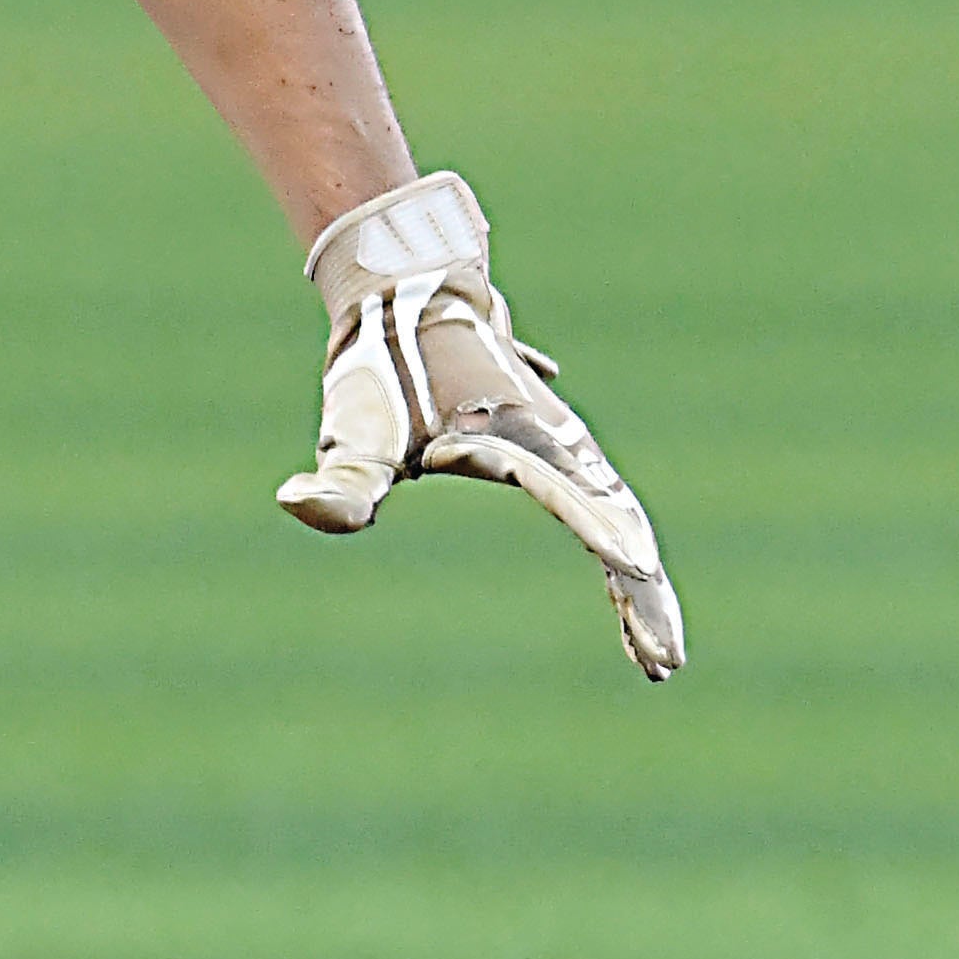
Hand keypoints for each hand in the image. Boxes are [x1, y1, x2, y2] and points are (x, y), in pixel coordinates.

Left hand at [276, 169, 685, 680]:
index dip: (614, 560)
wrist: (407, 293)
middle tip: (661, 666)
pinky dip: (613, 543)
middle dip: (644, 599)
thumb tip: (297, 503)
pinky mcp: (553, 449)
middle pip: (622, 527)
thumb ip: (340, 478)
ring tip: (653, 655)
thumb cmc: (382, 366)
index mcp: (528, 445)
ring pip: (618, 517)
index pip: (584, 509)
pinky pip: (598, 503)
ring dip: (637, 583)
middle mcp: (561, 447)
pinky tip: (621, 576)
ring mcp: (564, 447)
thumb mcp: (357, 428)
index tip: (640, 598)